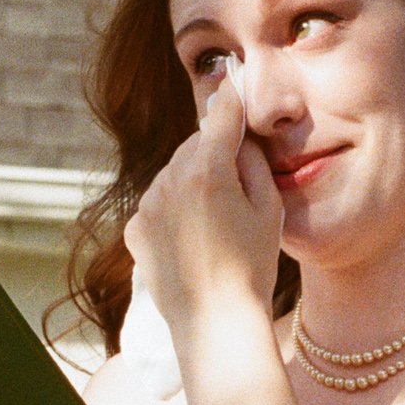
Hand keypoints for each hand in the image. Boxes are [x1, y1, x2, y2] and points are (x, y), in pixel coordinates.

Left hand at [124, 77, 283, 340]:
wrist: (214, 324)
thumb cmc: (252, 269)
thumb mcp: (270, 210)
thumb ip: (254, 163)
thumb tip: (240, 138)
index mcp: (209, 171)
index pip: (220, 116)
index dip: (229, 97)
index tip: (231, 80)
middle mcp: (171, 180)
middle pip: (195, 146)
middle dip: (214, 153)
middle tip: (236, 184)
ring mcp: (148, 204)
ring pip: (173, 173)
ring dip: (192, 181)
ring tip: (214, 221)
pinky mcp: (135, 228)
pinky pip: (157, 202)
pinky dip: (173, 208)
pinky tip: (193, 237)